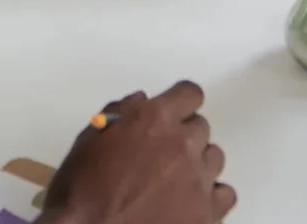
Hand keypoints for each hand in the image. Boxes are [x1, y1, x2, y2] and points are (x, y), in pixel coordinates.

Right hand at [38, 82, 234, 223]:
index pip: (190, 94)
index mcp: (153, 119)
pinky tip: (190, 202)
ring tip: (174, 182)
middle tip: (161, 155)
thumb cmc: (81, 193)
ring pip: (214, 158)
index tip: (175, 111)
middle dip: (183, 136)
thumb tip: (140, 101)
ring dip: (197, 164)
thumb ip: (119, 114)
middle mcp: (182, 144)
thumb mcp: (88, 142)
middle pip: (200, 127)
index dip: (181, 102)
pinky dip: (211, 196)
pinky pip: (225, 194)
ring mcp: (198, 180)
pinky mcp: (208, 213)